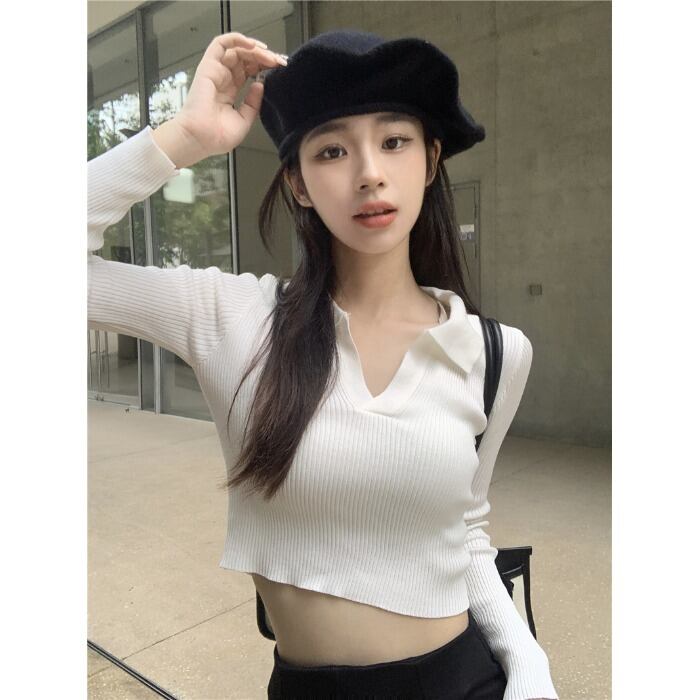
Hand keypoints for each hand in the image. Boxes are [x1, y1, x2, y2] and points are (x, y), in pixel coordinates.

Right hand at [173, 31, 286, 162]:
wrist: (200, 139)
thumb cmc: (216, 136)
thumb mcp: (244, 121)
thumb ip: (253, 103)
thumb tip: (260, 85)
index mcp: (229, 92)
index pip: (249, 71)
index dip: (264, 67)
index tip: (278, 69)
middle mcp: (222, 79)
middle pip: (245, 59)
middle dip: (264, 57)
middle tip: (278, 61)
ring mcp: (215, 71)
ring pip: (237, 49)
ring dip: (255, 49)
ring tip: (269, 57)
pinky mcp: (208, 66)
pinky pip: (221, 43)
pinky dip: (237, 39)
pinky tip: (252, 45)